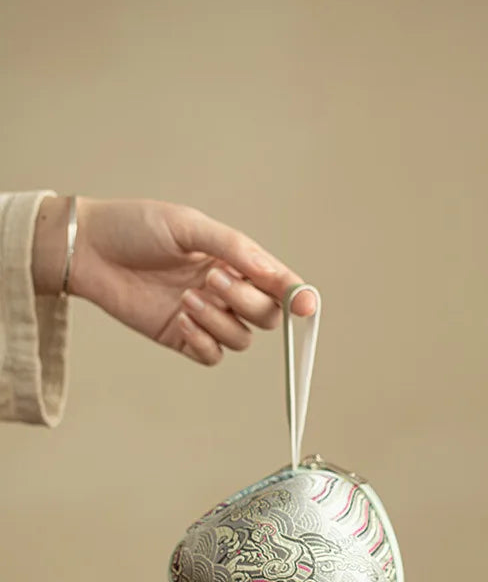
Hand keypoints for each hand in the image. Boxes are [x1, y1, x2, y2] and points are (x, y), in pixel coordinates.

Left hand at [32, 197, 315, 364]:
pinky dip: (204, 341)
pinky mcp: (183, 337)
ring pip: (241, 339)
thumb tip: (272, 272)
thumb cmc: (136, 227)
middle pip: (267, 315)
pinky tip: (181, 319)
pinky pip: (213, 355)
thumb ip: (234, 248)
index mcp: (236, 260)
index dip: (298, 296)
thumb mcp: (188, 226)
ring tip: (188, 297)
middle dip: (247, 301)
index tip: (305, 305)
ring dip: (220, 320)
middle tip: (212, 278)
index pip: (279, 284)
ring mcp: (206, 316)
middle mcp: (227, 290)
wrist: (89, 249)